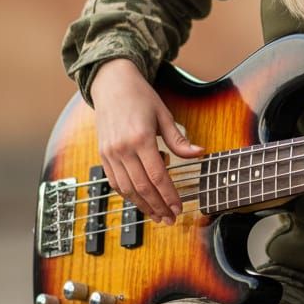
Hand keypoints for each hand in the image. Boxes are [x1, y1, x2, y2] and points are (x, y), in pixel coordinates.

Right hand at [89, 58, 203, 223]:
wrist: (111, 84)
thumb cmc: (140, 97)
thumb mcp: (164, 115)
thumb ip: (179, 139)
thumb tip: (199, 153)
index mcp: (141, 138)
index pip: (158, 176)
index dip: (169, 195)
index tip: (179, 208)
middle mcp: (123, 149)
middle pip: (142, 187)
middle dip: (158, 206)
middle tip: (170, 219)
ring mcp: (110, 153)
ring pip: (127, 189)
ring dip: (142, 205)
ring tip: (157, 215)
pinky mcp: (103, 155)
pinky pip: (115, 182)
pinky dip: (128, 194)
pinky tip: (140, 200)